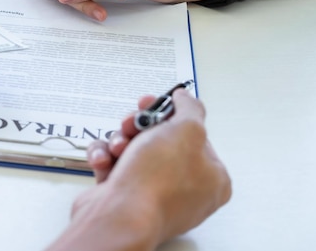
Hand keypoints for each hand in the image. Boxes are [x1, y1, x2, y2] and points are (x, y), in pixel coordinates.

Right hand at [46, 90, 230, 250]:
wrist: (119, 216)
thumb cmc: (157, 181)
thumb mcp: (186, 129)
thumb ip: (189, 108)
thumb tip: (186, 98)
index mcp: (211, 177)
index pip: (194, 135)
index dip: (171, 115)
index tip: (155, 104)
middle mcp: (185, 189)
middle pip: (160, 140)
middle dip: (139, 128)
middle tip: (130, 124)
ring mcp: (154, 194)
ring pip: (134, 151)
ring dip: (119, 141)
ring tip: (117, 148)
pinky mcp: (126, 198)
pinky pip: (115, 167)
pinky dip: (105, 159)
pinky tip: (105, 161)